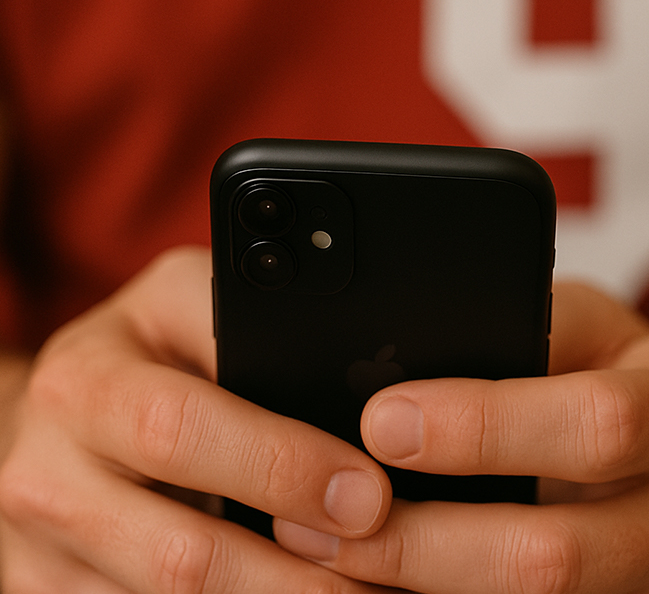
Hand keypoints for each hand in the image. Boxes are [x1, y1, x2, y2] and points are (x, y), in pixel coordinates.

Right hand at [0, 247, 394, 592]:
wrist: (64, 410)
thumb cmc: (150, 347)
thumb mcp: (190, 306)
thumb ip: (255, 339)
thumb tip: (366, 405)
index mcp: (85, 384)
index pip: (182, 433)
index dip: (282, 469)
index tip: (366, 496)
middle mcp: (47, 473)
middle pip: (184, 557)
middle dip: (300, 574)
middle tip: (381, 571)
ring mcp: (43, 550)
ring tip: (359, 590)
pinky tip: (296, 592)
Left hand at [274, 281, 648, 592]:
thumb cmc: (623, 377)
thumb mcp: (589, 330)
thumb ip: (518, 338)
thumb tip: (390, 367)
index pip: (594, 426)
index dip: (483, 430)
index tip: (383, 423)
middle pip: (553, 554)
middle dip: (422, 544)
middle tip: (321, 522)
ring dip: (420, 590)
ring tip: (335, 561)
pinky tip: (389, 587)